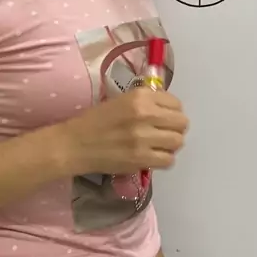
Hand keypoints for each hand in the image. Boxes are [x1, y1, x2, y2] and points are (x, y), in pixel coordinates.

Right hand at [60, 87, 188, 175]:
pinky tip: (153, 156)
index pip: (176, 103)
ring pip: (178, 142)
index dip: (173, 111)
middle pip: (181, 123)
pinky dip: (164, 159)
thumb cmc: (96, 120)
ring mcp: (144, 138)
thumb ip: (147, 102)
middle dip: (175, 128)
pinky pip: (168, 160)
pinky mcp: (140, 159)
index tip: (164, 117)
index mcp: (141, 96)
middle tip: (164, 132)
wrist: (75, 144)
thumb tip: (168, 108)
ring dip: (171, 144)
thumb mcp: (122, 100)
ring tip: (159, 145)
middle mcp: (145, 114)